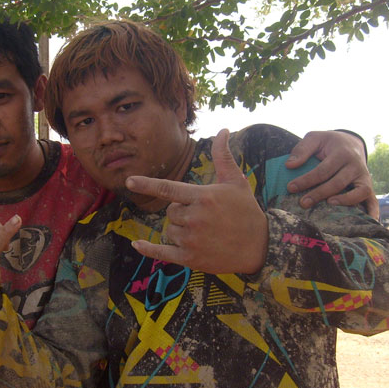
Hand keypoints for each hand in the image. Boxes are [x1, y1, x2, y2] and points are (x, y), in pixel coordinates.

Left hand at [125, 129, 267, 274]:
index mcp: (202, 197)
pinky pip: (162, 251)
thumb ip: (223, 156)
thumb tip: (222, 130)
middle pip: (170, 211)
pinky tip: (137, 244)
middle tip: (204, 217)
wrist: (260, 245)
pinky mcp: (190, 257)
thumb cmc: (246, 210)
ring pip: (169, 230)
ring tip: (203, 232)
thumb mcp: (236, 181)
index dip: (146, 184)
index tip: (129, 181)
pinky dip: (149, 249)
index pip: (168, 188)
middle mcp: (194, 217)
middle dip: (181, 212)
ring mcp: (191, 239)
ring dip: (179, 230)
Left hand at [285, 130, 378, 218]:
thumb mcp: (315, 138)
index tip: (291, 187)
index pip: (323, 170)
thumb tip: (289, 165)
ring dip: (345, 201)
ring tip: (328, 205)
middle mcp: (355, 166)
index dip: (307, 180)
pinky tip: (366, 222)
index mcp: (342, 153)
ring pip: (359, 191)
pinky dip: (372, 212)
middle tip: (303, 203)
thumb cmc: (328, 143)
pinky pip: (373, 201)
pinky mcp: (368, 187)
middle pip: (338, 183)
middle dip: (319, 194)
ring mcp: (364, 177)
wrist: (350, 143)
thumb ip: (302, 149)